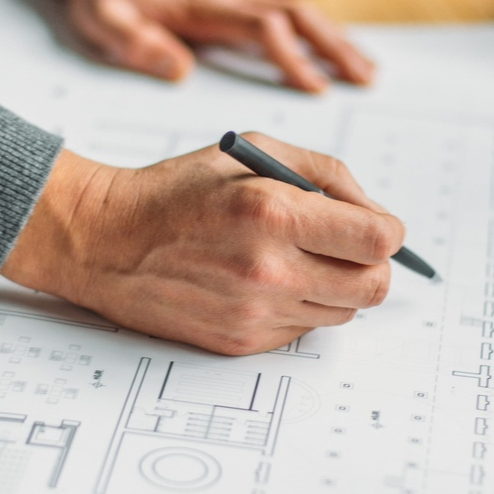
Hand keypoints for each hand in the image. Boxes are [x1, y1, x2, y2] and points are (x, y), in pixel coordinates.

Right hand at [1, 137, 404, 354]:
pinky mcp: (240, 342)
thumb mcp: (254, 152)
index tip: (373, 226)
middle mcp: (269, 270)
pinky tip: (262, 282)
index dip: (387, 231)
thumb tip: (375, 214)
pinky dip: (297, 307)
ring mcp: (255, 313)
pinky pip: (302, 331)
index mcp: (275, 213)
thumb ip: (325, 174)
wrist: (106, 241)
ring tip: (294, 259)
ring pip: (342, 313)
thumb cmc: (178, 191)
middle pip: (373, 287)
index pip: (377, 241)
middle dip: (371, 265)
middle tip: (347, 248)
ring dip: (333, 287)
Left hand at [64, 0, 373, 92]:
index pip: (264, 28)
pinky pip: (286, 14)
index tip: (316, 88)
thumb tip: (181, 70)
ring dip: (335, 39)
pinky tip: (334, 48)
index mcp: (208, 5)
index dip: (293, 58)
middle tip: (367, 79)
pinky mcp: (235, 1)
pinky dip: (317, 31)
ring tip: (366, 69)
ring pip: (300, 12)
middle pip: (298, 16)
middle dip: (336, 47)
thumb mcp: (105, 20)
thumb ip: (137, 44)